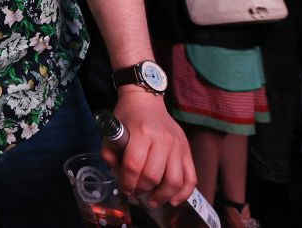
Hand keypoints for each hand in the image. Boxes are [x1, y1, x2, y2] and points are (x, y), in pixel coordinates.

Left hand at [102, 89, 195, 206]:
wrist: (147, 100)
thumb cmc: (127, 117)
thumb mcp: (111, 131)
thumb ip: (110, 154)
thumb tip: (120, 177)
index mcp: (142, 133)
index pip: (134, 165)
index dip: (127, 182)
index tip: (125, 188)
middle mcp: (163, 140)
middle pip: (153, 175)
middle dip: (142, 189)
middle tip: (136, 192)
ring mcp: (178, 146)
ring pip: (174, 180)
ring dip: (162, 196)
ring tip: (153, 200)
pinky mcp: (187, 151)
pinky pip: (191, 178)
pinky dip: (183, 193)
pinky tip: (172, 200)